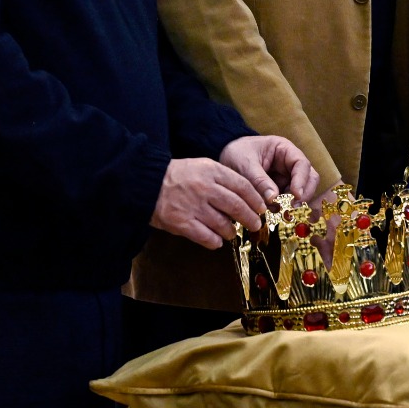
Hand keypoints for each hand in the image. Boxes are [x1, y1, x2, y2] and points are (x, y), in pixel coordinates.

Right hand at [150, 156, 268, 249]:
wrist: (147, 183)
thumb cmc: (177, 175)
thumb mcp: (202, 166)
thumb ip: (222, 178)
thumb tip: (245, 195)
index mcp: (211, 171)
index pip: (242, 186)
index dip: (255, 199)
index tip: (261, 208)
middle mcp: (204, 188)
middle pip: (236, 206)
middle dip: (250, 218)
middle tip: (255, 224)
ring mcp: (193, 206)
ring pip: (223, 224)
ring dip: (232, 231)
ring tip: (232, 232)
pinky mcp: (182, 223)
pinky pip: (206, 237)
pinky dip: (215, 241)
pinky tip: (217, 241)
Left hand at [219, 135, 319, 208]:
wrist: (224, 157)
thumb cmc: (236, 153)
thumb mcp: (245, 164)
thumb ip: (259, 180)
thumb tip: (273, 198)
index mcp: (284, 150)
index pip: (301, 164)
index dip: (302, 180)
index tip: (296, 195)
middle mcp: (290, 165)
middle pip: (309, 179)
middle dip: (303, 195)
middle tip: (292, 209)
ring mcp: (286, 179)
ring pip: (301, 193)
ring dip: (293, 204)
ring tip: (280, 214)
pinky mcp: (280, 192)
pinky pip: (287, 202)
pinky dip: (283, 210)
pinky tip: (274, 216)